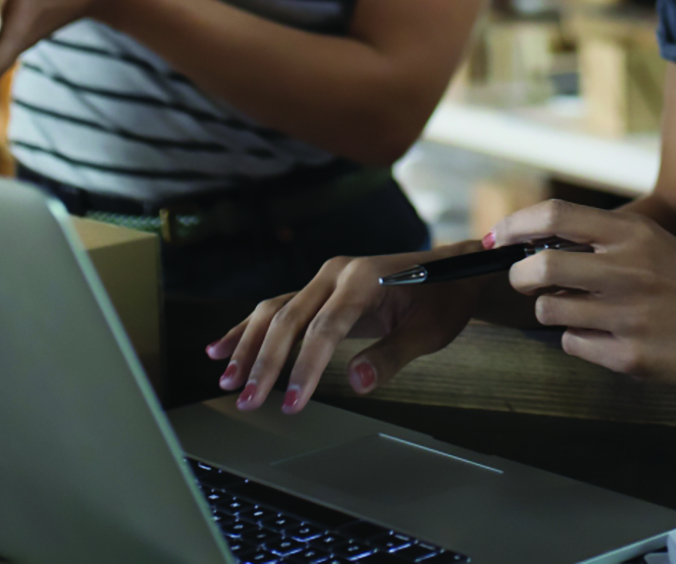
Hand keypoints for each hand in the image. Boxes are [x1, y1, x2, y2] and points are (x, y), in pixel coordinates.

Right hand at [208, 243, 487, 414]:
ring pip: (275, 311)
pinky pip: (278, 308)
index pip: (325, 328)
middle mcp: (336, 273)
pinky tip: (221, 348)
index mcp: (363, 280)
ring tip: (228, 381)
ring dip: (248, 346)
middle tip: (247, 402)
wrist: (453, 271)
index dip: (305, 368)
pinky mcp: (320, 289)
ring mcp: (325, 278)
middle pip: (289, 318)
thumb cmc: (444, 301)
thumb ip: (391, 356)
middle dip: (264, 363)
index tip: (293, 403)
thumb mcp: (428, 332)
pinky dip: (249, 329)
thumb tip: (355, 381)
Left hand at [494, 200, 675, 385]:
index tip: (497, 236)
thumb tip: (533, 241)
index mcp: (632, 235)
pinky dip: (580, 340)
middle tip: (526, 281)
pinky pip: (574, 345)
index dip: (516, 224)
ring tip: (583, 310)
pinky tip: (608, 335)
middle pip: (539, 269)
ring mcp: (627, 316)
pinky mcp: (629, 356)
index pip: (556, 216)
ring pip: (550, 312)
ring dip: (554, 311)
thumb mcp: (650, 243)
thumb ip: (600, 238)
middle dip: (520, 276)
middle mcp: (627, 271)